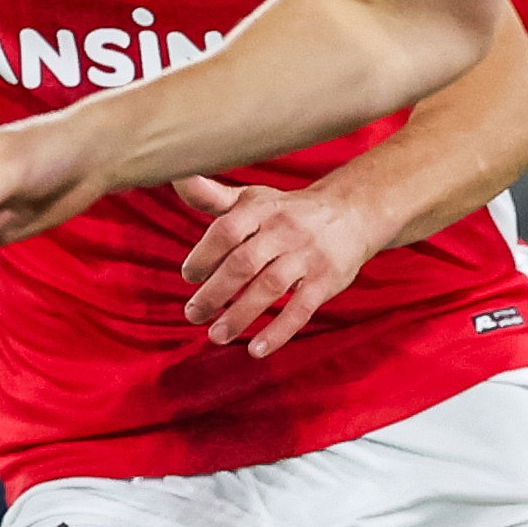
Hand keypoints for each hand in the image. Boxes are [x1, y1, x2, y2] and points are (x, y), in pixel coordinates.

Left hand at [176, 174, 389, 357]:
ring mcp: (308, 255)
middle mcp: (284, 229)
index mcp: (261, 209)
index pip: (227, 230)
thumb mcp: (252, 198)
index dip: (204, 254)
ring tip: (215, 336)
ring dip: (239, 316)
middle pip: (244, 263)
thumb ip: (211, 196)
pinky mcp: (326, 280)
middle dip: (214, 292)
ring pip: (269, 288)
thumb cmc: (286, 210)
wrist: (351, 214)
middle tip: (192, 314)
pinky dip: (279, 332)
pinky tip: (257, 350)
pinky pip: (301, 309)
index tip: (189, 275)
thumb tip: (176, 176)